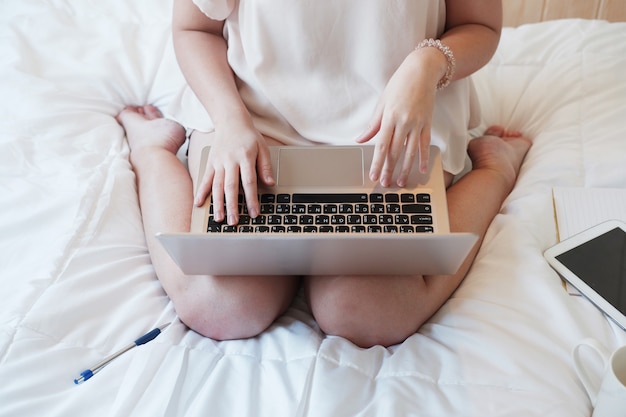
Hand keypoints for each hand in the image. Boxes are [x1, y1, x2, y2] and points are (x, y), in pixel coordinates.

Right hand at [194, 123, 274, 224]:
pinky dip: (201, 192)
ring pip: (217, 185)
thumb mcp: (263, 148)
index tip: (254, 212)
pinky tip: (198, 204)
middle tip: (233, 222)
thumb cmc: (249, 136)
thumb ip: (265, 167)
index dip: (251, 199)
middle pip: (231, 187)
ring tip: (219, 218)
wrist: (231, 120)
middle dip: (232, 206)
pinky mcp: (210, 162)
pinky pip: (205, 179)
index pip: (249, 182)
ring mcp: (218, 162)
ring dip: (217, 203)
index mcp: (245, 157)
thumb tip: (270, 184)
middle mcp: (230, 160)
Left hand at [356, 50, 440, 186]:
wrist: (422, 71)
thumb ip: (373, 125)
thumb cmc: (399, 85)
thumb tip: (360, 139)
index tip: (373, 175)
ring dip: (405, 169)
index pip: (381, 146)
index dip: (377, 163)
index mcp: (389, 118)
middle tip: (385, 184)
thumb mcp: (382, 102)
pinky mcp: (427, 123)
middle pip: (395, 151)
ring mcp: (417, 124)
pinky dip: (423, 158)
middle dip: (389, 169)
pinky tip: (421, 170)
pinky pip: (425, 144)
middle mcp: (404, 122)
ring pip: (410, 151)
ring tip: (400, 181)